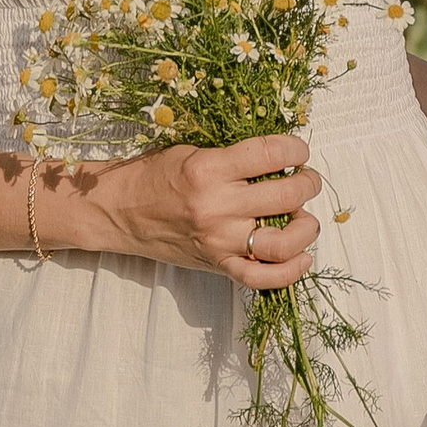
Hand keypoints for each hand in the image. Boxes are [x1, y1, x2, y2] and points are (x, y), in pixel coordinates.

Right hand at [77, 132, 323, 288]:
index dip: (296, 149)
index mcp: (209, 168)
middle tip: (306, 180)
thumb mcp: (193, 152)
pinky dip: (290, 271)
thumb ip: (235, 156)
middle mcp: (216, 206)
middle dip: (308, 184)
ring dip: (306, 227)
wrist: (118, 211)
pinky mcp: (217, 264)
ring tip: (305, 217)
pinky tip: (303, 256)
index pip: (271, 153)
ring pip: (283, 242)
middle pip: (286, 196)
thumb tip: (283, 157)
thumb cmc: (155, 176)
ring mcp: (218, 240)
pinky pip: (262, 278)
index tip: (298, 151)